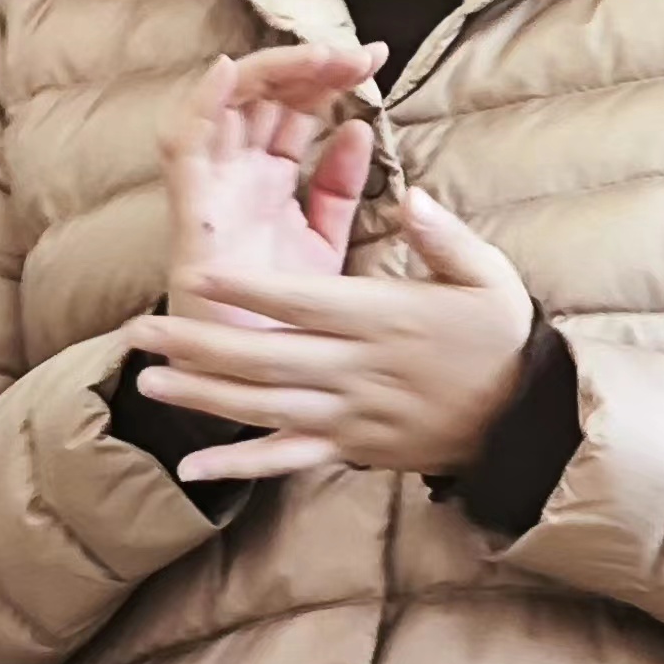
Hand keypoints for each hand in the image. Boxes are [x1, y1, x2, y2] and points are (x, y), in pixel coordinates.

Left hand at [120, 189, 534, 482]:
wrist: (522, 419)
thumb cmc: (500, 338)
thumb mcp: (488, 276)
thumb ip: (445, 238)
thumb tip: (413, 196)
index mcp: (384, 319)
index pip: (304, 302)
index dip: (250, 290)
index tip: (200, 274)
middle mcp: (358, 369)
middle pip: (267, 357)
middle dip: (200, 343)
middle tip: (141, 332)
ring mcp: (350, 415)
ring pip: (266, 406)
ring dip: (205, 396)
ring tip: (151, 382)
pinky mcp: (351, 448)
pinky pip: (288, 459)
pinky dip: (240, 466)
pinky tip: (193, 467)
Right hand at [159, 42, 384, 330]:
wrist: (259, 388)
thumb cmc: (287, 324)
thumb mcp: (327, 247)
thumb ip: (340, 190)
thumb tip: (360, 132)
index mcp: (271, 184)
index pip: (296, 110)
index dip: (330, 77)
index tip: (378, 59)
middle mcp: (238, 179)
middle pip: (265, 98)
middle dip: (309, 65)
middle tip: (362, 53)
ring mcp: (212, 192)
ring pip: (228, 106)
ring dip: (269, 71)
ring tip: (319, 55)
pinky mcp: (191, 214)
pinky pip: (184, 147)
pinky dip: (201, 104)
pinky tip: (230, 71)